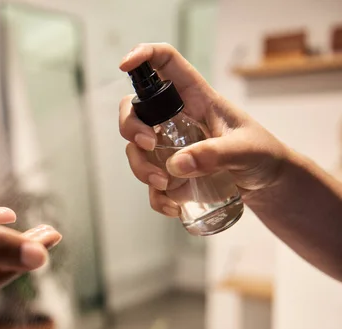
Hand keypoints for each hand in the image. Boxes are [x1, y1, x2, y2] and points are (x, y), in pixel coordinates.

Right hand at [119, 43, 289, 216]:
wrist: (268, 184)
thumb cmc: (263, 155)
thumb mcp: (246, 150)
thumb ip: (215, 155)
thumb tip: (176, 165)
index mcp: (196, 97)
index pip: (166, 64)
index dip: (143, 56)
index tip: (125, 65)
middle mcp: (176, 118)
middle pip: (135, 110)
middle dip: (130, 127)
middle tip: (147, 144)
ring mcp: (169, 146)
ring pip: (136, 149)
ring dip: (140, 168)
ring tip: (164, 185)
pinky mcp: (170, 172)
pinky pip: (150, 182)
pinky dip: (155, 196)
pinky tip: (173, 206)